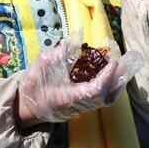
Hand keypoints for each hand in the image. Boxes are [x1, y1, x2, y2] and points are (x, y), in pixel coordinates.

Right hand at [17, 30, 142, 125]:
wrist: (25, 107)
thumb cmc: (32, 87)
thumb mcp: (41, 65)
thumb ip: (58, 53)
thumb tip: (74, 39)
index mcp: (68, 97)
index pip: (95, 90)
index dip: (107, 77)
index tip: (114, 61)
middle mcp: (79, 106)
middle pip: (106, 97)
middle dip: (117, 78)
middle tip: (123, 60)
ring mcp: (82, 108)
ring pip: (106, 99)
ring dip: (116, 82)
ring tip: (122, 65)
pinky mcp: (83, 106)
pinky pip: (102, 99)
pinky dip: (111, 87)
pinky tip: (113, 74)